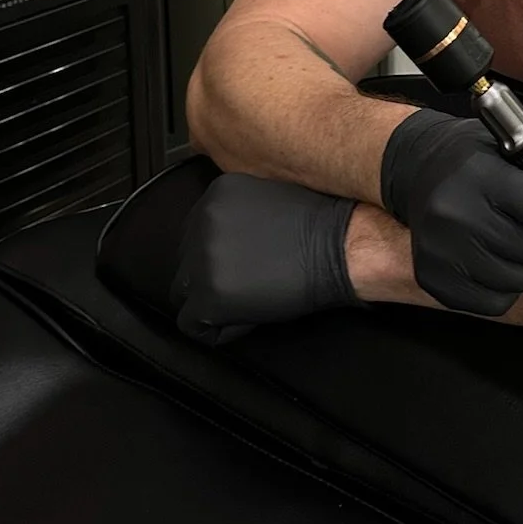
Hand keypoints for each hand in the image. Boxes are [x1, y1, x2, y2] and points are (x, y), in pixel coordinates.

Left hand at [171, 172, 358, 345]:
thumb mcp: (265, 199)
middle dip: (212, 278)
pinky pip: (193, 325)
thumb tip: (224, 242)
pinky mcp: (210, 293)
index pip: (193, 235)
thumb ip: (235, 214)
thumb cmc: (318, 227)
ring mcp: (203, 258)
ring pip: (183, 293)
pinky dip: (217, 328)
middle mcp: (202, 221)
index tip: (240, 266)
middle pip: (186, 263)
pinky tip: (246, 318)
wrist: (339, 247)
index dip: (218, 257)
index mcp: (215, 195)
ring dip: (212, 302)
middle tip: (248, 285)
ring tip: (248, 301)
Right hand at [379, 110, 522, 316]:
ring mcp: (440, 251)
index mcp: (480, 174)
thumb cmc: (488, 154)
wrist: (418, 169)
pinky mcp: (434, 280)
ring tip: (512, 234)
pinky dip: (506, 286)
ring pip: (520, 280)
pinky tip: (495, 257)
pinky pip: (496, 304)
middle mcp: (454, 213)